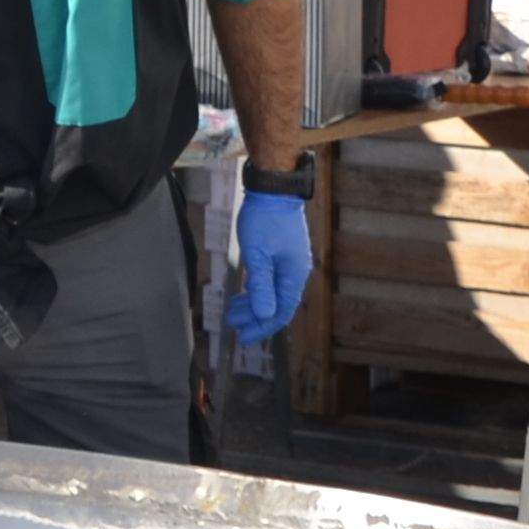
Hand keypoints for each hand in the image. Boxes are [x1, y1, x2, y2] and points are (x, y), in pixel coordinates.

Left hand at [226, 188, 311, 343]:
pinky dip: (257, 291)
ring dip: (254, 305)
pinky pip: (272, 282)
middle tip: (232, 324)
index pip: (280, 312)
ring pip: (273, 294)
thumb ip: (261, 286)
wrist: (274, 190)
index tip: (243, 338)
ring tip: (233, 311)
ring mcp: (291, 264)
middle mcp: (296, 273)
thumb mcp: (257, 255)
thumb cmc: (264, 220)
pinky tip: (244, 294)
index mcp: (293, 276)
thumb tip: (264, 315)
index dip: (262, 327)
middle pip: (277, 306)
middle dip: (254, 318)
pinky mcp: (283, 255)